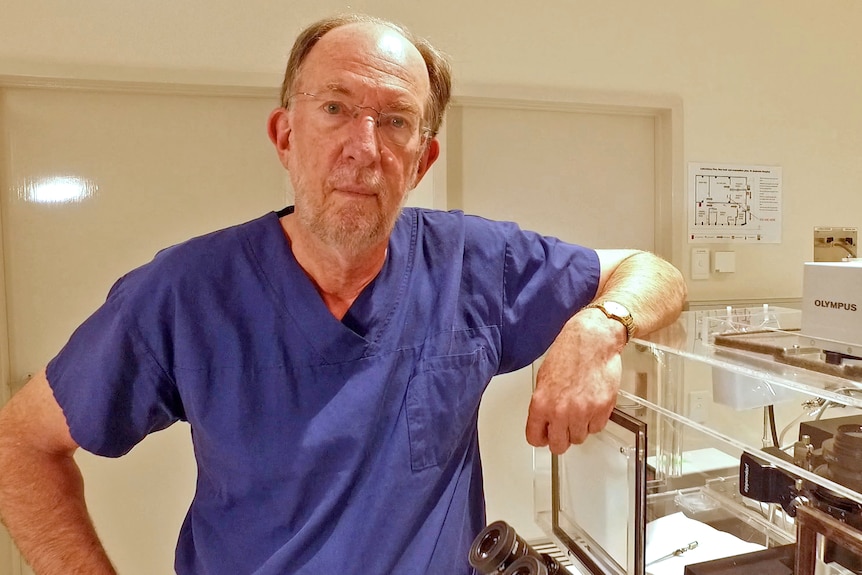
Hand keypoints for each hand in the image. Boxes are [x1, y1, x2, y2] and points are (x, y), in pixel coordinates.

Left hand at [525, 309, 623, 452]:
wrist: (593, 340)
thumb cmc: (569, 352)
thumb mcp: (544, 378)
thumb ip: (544, 403)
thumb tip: (544, 420)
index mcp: (541, 403)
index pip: (535, 438)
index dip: (541, 438)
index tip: (545, 436)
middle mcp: (561, 411)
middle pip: (559, 445)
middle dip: (561, 438)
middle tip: (564, 429)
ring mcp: (583, 412)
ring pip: (580, 438)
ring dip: (579, 428)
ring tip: (580, 410)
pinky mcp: (602, 409)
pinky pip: (597, 428)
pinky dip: (595, 421)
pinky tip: (592, 405)